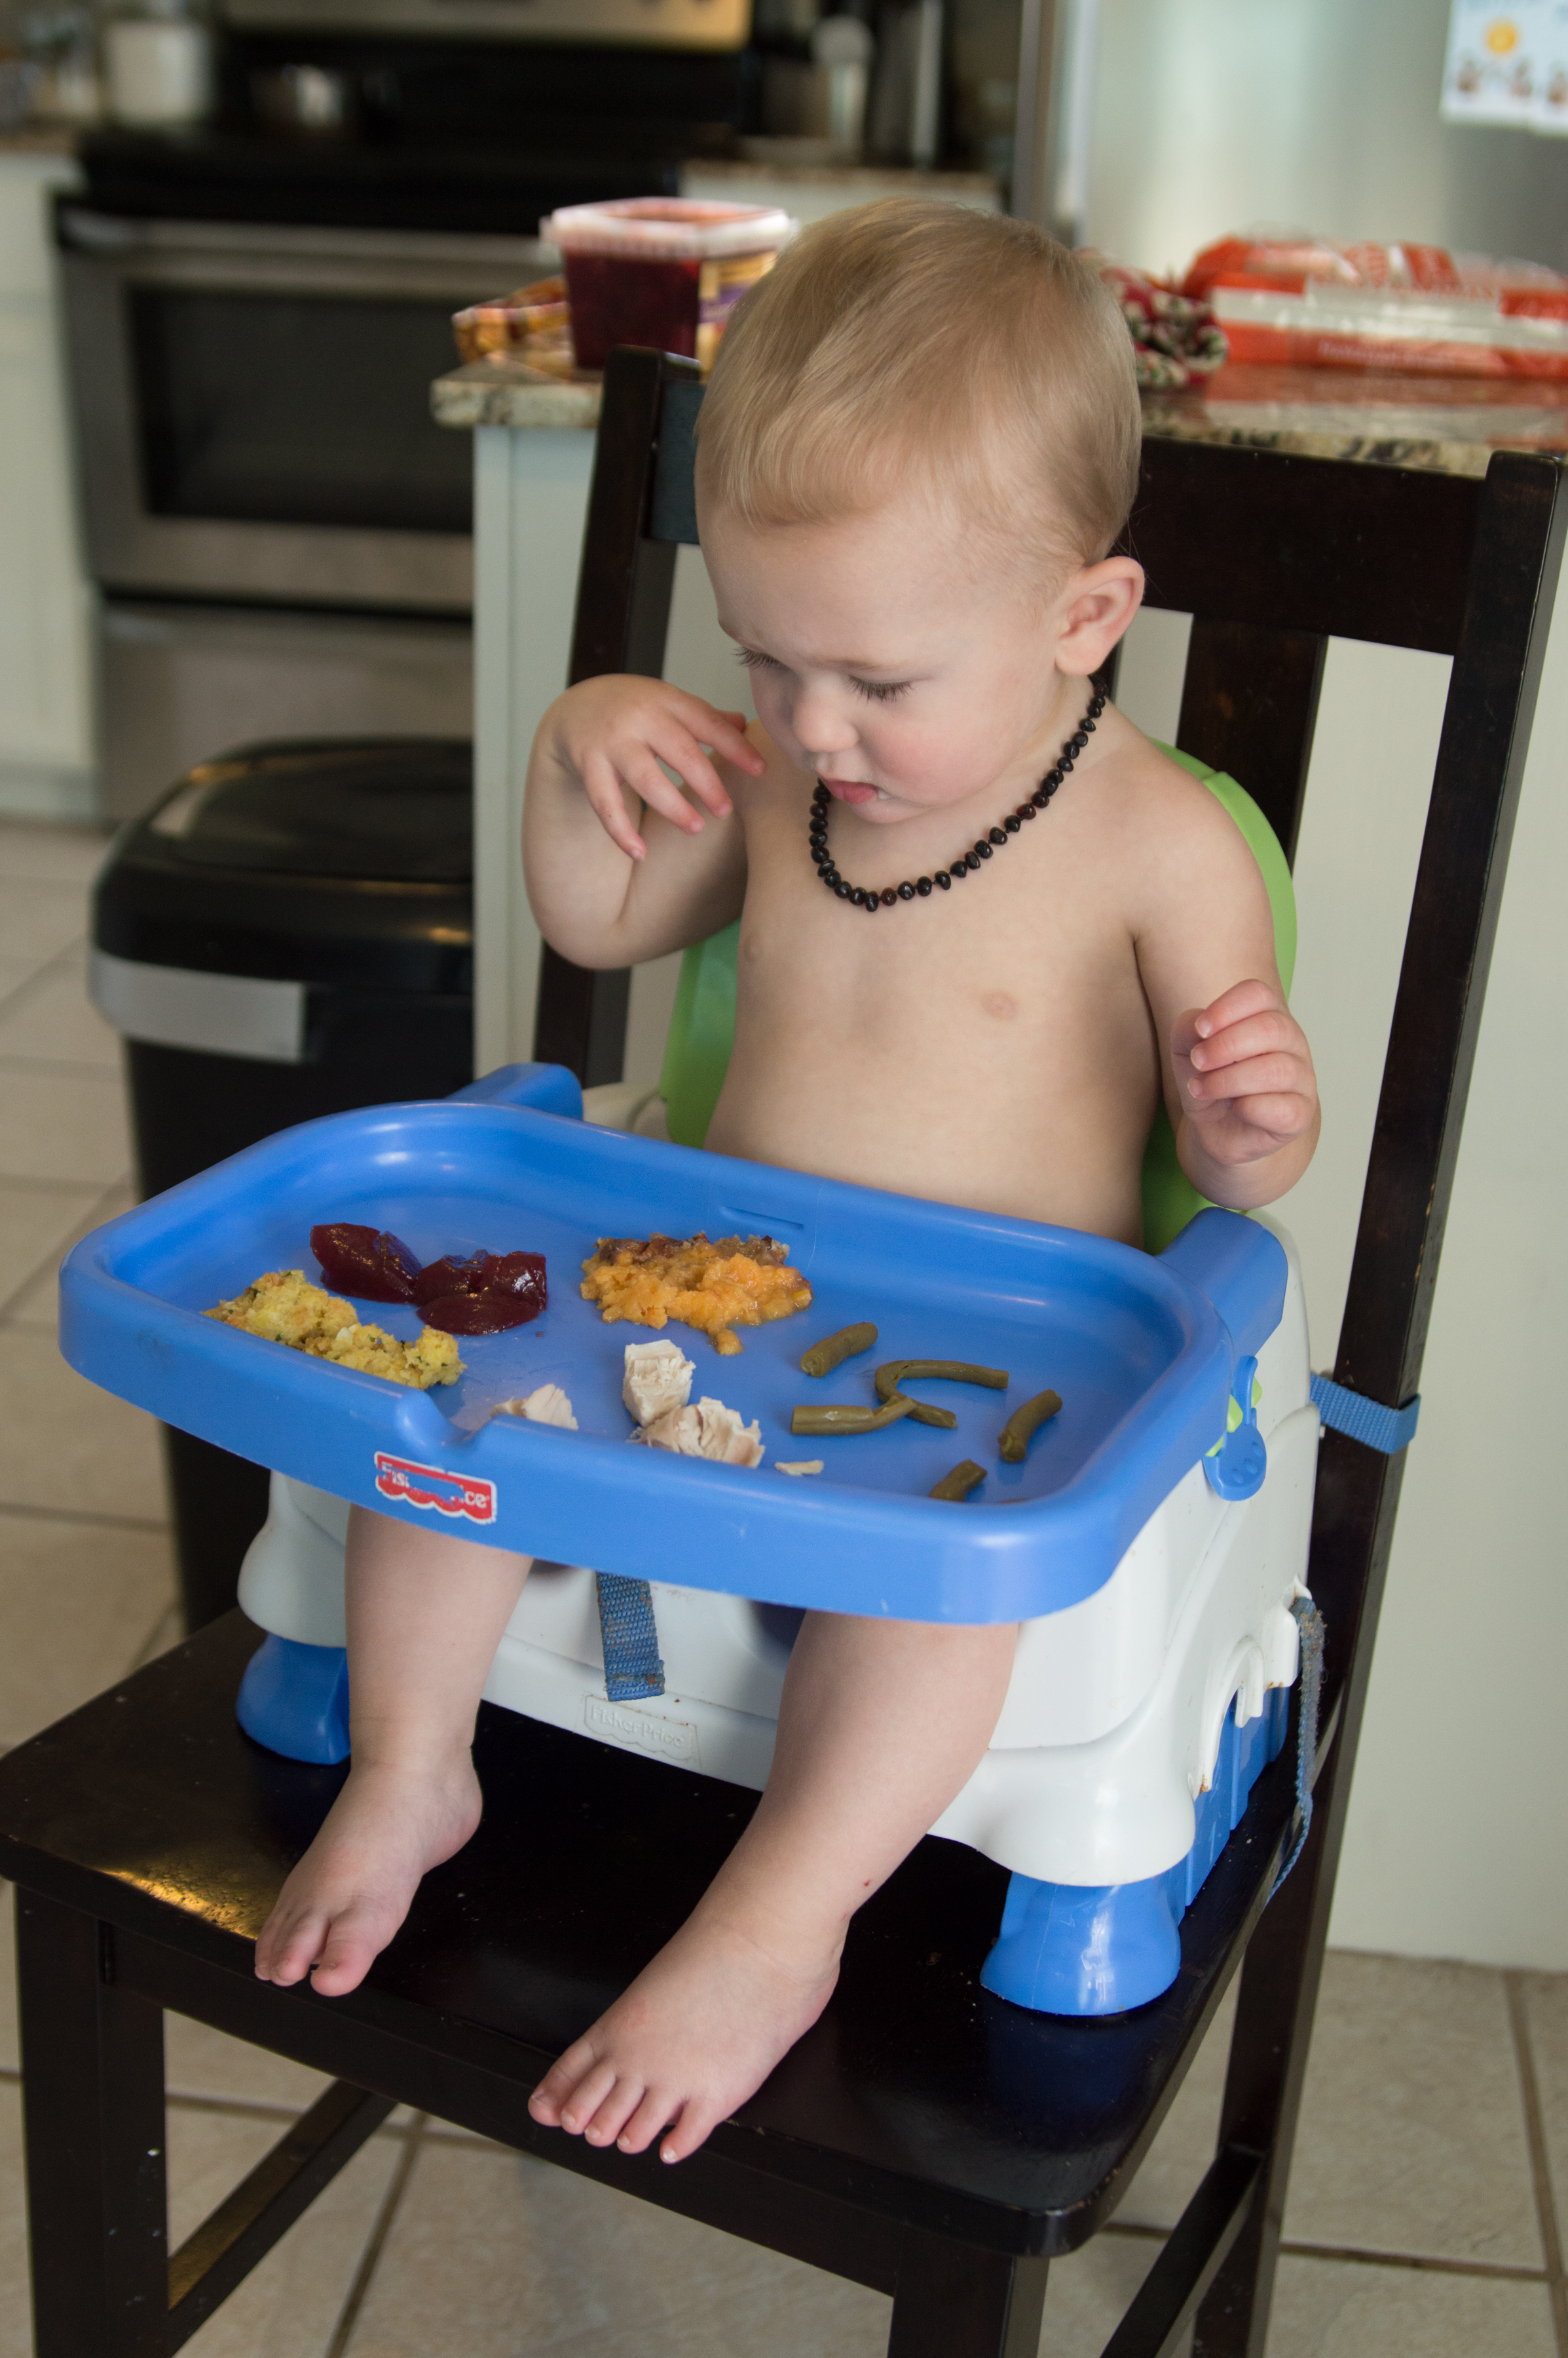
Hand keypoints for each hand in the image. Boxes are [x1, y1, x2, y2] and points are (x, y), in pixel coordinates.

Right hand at [544, 677, 764, 859]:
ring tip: (695, 828)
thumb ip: (703, 716)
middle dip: (706, 782)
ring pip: (645, 778)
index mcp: (665, 699)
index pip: (707, 722)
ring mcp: (612, 741)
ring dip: (672, 806)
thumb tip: (745, 726)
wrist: (575, 707)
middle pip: (679, 751)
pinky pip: (605, 803)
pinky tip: (640, 852)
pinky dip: (621, 831)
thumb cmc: (633, 709)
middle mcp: (639, 717)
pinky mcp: (588, 764)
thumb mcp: (667, 703)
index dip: (735, 747)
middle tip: (725, 810)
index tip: (760, 770)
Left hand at [1171, 979, 1317, 1169]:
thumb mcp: (1187, 1052)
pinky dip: (1249, 1108)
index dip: (1226, 1008)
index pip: (1258, 994)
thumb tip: (1199, 1028)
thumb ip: (1188, 1030)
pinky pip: (1281, 1107)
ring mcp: (1302, 1079)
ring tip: (1202, 1089)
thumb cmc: (1211, 1082)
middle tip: (1198, 1063)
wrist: (1219, 1131)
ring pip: (1276, 1069)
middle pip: (1272, 1028)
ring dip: (1228, 1080)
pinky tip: (1234, 1108)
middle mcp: (1292, 1043)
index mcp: (1268, 1016)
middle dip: (1225, 1046)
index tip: (1200, 1030)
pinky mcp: (1300, 1115)